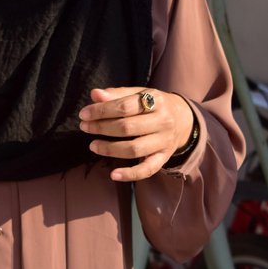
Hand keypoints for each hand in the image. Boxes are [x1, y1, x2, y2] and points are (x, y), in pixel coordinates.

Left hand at [78, 86, 195, 181]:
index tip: (84, 114)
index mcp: (156, 100)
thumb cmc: (153, 105)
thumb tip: (95, 94)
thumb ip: (116, 95)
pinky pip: (147, 170)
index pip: (125, 106)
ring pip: (134, 149)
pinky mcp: (163, 158)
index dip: (101, 110)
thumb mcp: (139, 94)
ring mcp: (164, 141)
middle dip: (101, 128)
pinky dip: (130, 174)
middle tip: (84, 127)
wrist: (183, 120)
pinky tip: (113, 175)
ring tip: (93, 145)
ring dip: (109, 149)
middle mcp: (163, 121)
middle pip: (127, 128)